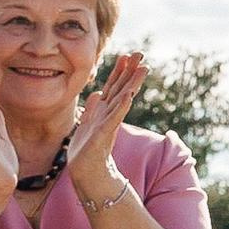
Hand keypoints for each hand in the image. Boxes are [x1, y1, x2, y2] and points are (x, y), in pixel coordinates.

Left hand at [65, 52, 145, 196]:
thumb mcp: (86, 125)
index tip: (127, 55)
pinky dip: (121, 107)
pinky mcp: (104, 135)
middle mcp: (109, 115)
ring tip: (142, 69)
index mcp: (103, 111)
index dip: (119, 71)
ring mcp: (108, 124)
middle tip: (140, 54)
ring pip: (122, 99)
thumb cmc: (86, 151)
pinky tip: (128, 96)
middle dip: (130, 71)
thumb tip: (96, 92)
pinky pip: (113, 118)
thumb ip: (92, 109)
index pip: (114, 87)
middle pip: (121, 88)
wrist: (87, 173)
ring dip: (132, 84)